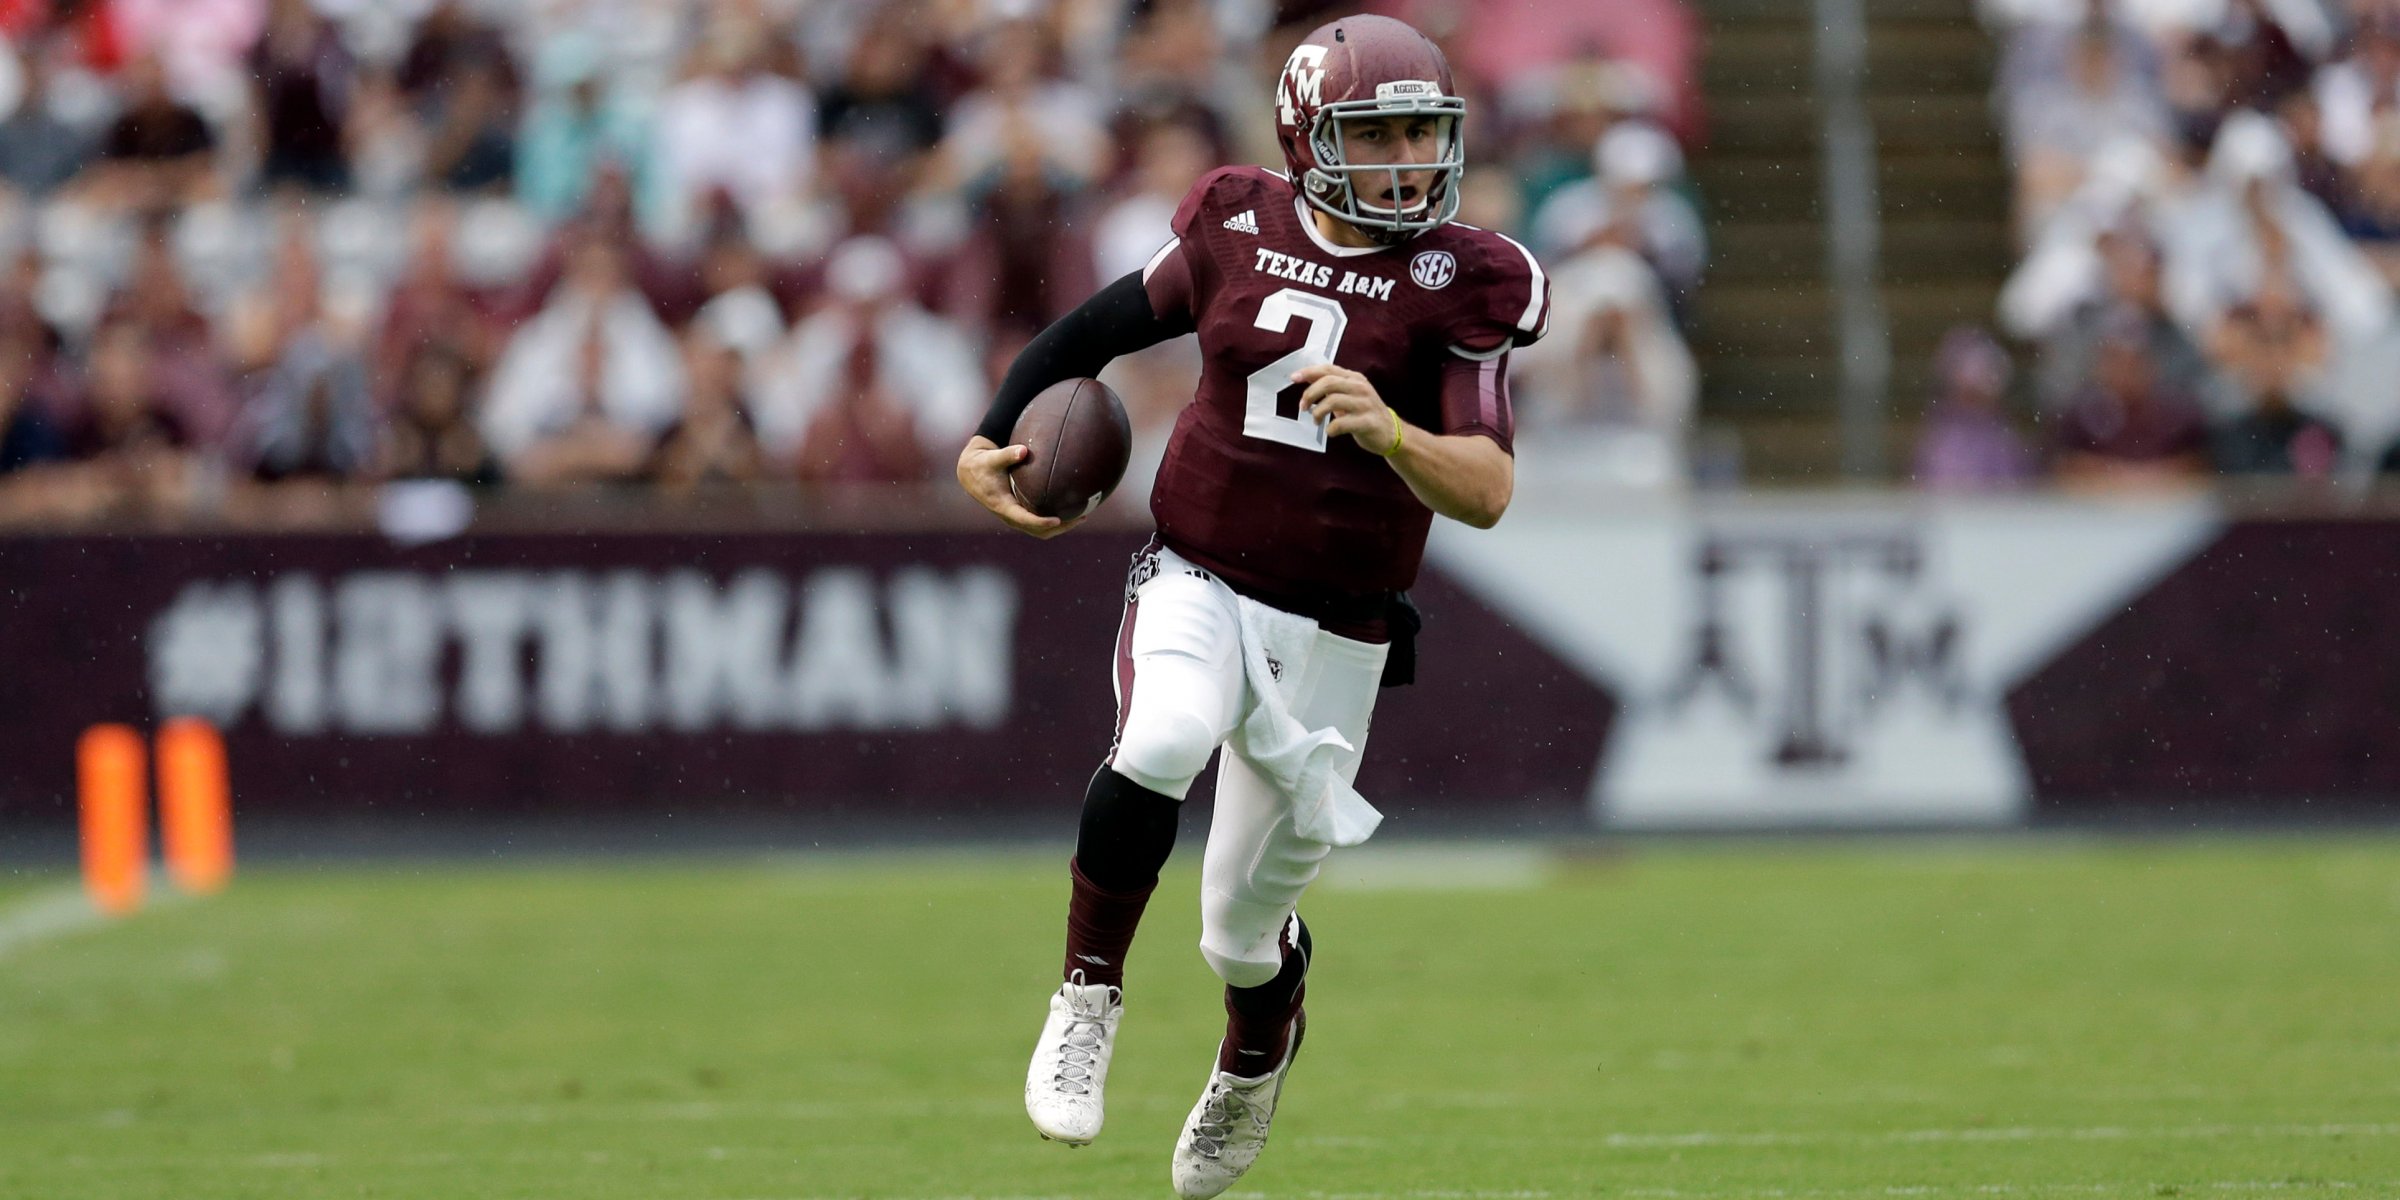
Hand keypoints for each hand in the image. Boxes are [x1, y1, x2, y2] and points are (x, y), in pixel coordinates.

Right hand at [955, 435, 1080, 538]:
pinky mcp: (1020, 514)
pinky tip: (1072, 510)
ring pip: (1041, 531)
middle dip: (1060, 528)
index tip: (1057, 520)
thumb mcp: (992, 458)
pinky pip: (1040, 523)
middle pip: (1038, 531)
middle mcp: (1010, 516)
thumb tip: (1024, 450)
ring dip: (1062, 527)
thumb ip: (1007, 454)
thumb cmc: (984, 464)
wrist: (972, 474)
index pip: (1024, 519)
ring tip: (1082, 516)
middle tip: (1080, 517)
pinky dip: (1056, 521)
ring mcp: (1016, 517)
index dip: (1041, 522)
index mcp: (1003, 506)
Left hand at [1293, 363, 1402, 455]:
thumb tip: (1306, 378)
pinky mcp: (1367, 422)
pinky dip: (1330, 429)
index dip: (1308, 372)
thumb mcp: (1349, 395)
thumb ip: (1331, 387)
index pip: (1328, 369)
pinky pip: (1341, 423)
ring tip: (1316, 421)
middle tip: (1303, 407)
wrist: (1391, 433)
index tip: (1293, 378)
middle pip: (1328, 382)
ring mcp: (1365, 404)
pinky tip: (1330, 432)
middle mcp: (1360, 387)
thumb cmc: (1365, 413)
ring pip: (1332, 401)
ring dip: (1318, 412)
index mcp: (1354, 378)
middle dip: (1310, 394)